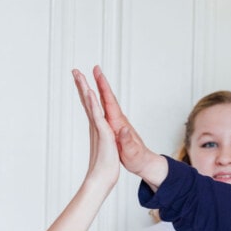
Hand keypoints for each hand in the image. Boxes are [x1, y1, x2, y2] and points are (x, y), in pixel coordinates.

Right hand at [72, 66, 167, 188]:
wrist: (144, 162)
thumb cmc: (138, 159)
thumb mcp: (132, 152)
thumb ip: (127, 142)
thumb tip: (123, 129)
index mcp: (118, 123)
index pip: (109, 101)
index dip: (103, 87)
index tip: (98, 73)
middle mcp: (117, 119)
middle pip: (106, 97)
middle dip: (98, 83)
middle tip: (90, 68)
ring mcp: (115, 122)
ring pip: (103, 102)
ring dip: (96, 90)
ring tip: (86, 79)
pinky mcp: (114, 127)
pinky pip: (103, 110)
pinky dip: (97, 101)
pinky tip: (93, 98)